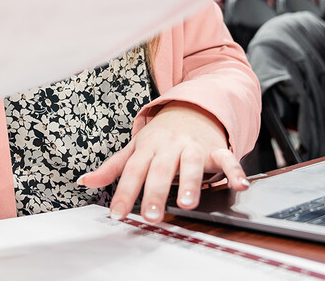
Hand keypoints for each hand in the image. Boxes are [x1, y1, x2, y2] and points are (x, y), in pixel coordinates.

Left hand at [78, 101, 249, 222]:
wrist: (192, 108)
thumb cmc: (161, 135)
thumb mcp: (135, 147)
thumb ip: (112, 167)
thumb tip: (85, 181)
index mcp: (148, 147)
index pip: (133, 171)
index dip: (124, 192)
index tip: (117, 213)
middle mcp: (170, 146)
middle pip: (162, 169)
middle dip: (156, 192)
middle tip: (153, 215)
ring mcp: (194, 146)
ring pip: (192, 163)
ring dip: (191, 182)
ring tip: (187, 203)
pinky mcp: (215, 148)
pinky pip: (227, 159)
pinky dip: (235, 171)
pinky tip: (240, 184)